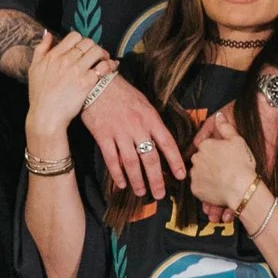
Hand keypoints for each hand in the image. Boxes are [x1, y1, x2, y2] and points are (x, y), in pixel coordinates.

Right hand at [24, 30, 115, 152]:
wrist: (46, 116)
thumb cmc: (39, 95)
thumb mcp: (34, 68)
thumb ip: (40, 49)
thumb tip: (48, 34)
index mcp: (53, 56)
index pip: (74, 37)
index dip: (82, 40)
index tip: (84, 48)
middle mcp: (65, 60)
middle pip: (87, 43)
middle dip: (95, 46)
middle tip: (97, 54)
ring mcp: (76, 71)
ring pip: (97, 52)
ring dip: (104, 54)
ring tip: (105, 59)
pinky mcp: (86, 83)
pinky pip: (103, 67)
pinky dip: (110, 65)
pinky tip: (113, 67)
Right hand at [79, 64, 184, 200]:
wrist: (96, 83)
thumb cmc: (122, 93)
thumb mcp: (143, 103)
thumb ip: (151, 123)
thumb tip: (158, 144)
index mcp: (150, 118)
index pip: (167, 143)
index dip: (175, 161)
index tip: (180, 176)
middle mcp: (137, 127)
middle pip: (150, 159)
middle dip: (156, 179)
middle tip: (160, 194)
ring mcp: (119, 132)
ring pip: (132, 163)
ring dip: (137, 180)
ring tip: (142, 192)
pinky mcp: (103, 135)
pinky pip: (112, 159)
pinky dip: (117, 173)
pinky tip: (121, 184)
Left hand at [188, 106, 258, 214]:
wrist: (242, 189)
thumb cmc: (242, 164)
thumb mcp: (238, 140)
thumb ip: (226, 127)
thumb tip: (219, 116)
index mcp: (205, 145)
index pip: (206, 146)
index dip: (216, 152)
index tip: (225, 158)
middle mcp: (196, 158)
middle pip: (201, 159)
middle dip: (210, 163)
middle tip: (224, 169)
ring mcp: (194, 174)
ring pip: (199, 173)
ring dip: (207, 175)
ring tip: (222, 180)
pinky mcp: (195, 189)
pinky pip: (199, 187)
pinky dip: (206, 188)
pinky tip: (218, 188)